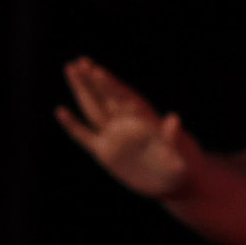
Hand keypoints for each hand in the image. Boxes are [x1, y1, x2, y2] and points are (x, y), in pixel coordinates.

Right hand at [54, 58, 202, 202]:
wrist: (177, 182)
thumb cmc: (184, 164)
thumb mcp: (182, 152)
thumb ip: (174, 136)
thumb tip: (173, 119)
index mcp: (145, 120)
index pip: (124, 98)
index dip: (110, 85)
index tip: (96, 70)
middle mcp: (127, 124)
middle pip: (106, 98)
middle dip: (92, 80)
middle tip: (78, 62)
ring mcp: (115, 137)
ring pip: (94, 109)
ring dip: (82, 91)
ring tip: (70, 70)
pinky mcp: (106, 153)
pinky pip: (85, 136)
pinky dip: (73, 125)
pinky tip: (61, 111)